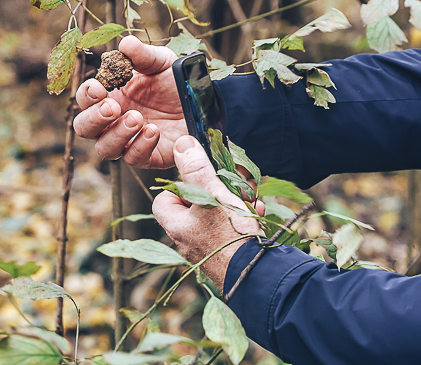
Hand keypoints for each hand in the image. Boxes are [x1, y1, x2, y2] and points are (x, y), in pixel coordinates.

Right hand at [73, 35, 186, 168]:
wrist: (202, 100)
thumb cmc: (174, 80)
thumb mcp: (160, 62)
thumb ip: (142, 55)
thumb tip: (125, 43)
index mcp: (109, 95)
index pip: (84, 99)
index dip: (86, 94)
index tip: (98, 87)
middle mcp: (113, 121)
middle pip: (84, 128)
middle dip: (94, 118)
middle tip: (113, 107)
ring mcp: (128, 140)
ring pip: (105, 148)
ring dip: (117, 134)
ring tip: (137, 117)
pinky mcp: (148, 156)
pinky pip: (133, 158)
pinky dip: (140, 146)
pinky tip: (153, 131)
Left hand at [153, 136, 263, 289]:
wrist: (258, 276)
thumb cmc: (231, 236)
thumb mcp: (213, 195)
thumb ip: (196, 170)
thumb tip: (182, 144)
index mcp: (177, 227)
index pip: (163, 201)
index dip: (178, 186)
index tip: (197, 180)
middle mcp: (188, 242)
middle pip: (193, 207)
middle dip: (214, 192)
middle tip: (231, 187)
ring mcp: (207, 252)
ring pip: (214, 218)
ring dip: (232, 203)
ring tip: (248, 199)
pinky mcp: (226, 258)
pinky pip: (228, 232)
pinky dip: (241, 219)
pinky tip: (256, 213)